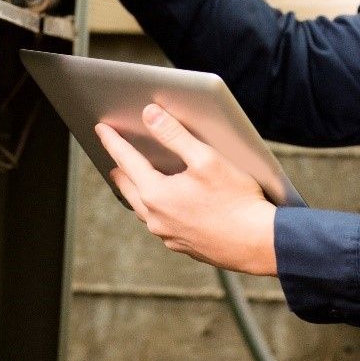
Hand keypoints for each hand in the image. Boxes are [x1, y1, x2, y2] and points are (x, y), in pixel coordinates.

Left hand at [97, 104, 277, 275]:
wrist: (258, 243)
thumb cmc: (237, 201)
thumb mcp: (206, 158)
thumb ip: (174, 135)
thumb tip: (150, 115)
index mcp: (156, 194)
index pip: (126, 160)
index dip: (112, 141)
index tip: (101, 129)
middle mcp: (156, 218)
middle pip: (128, 187)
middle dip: (120, 167)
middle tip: (115, 153)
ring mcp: (168, 235)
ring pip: (143, 208)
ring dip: (136, 189)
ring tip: (135, 177)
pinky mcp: (183, 245)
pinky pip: (160, 222)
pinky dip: (156, 207)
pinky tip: (167, 203)